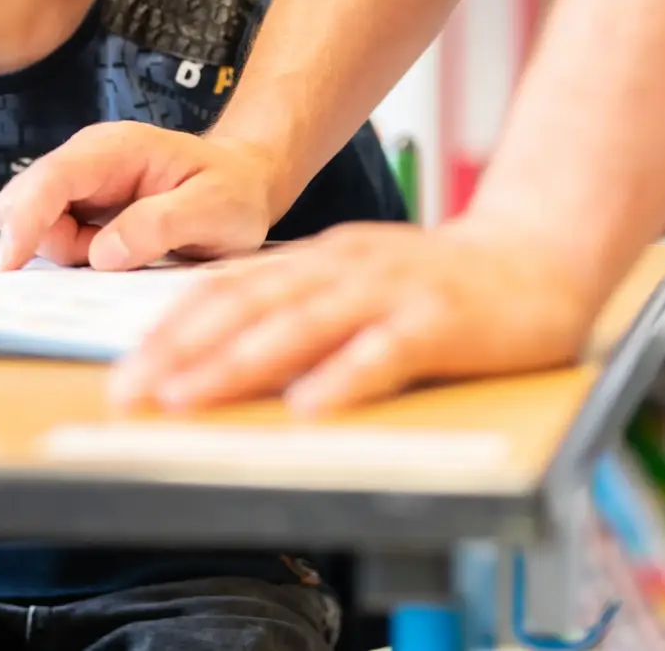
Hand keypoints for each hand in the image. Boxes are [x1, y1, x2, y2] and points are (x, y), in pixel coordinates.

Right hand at [0, 122, 283, 270]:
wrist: (243, 186)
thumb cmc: (233, 193)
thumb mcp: (217, 210)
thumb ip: (163, 225)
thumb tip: (102, 254)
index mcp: (117, 149)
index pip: (54, 178)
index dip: (26, 220)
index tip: (10, 264)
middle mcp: (87, 159)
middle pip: (26, 199)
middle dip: (45, 240)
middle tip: (110, 259)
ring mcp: (80, 183)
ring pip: (35, 225)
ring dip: (66, 253)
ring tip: (131, 252)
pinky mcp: (80, 207)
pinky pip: (52, 238)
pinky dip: (73, 258)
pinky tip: (119, 256)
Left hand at [111, 219, 606, 415]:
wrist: (540, 259)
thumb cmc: (442, 286)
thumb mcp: (359, 282)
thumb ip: (301, 306)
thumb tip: (220, 351)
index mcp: (322, 259)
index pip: (232, 290)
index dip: (172, 329)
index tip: (125, 370)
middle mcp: (348, 267)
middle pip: (253, 306)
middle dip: (184, 350)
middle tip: (132, 390)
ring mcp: (394, 291)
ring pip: (306, 324)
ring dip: (242, 361)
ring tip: (192, 395)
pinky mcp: (441, 321)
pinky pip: (387, 352)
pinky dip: (346, 377)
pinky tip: (312, 405)